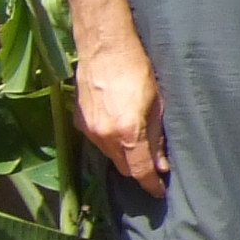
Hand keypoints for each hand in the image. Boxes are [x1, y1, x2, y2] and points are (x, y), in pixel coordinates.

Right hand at [75, 34, 169, 197]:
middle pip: (123, 166)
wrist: (104, 47)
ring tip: (138, 143)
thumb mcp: (158, 104)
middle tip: (154, 165)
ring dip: (124, 155)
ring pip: (109, 155)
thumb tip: (161, 164)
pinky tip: (120, 128)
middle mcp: (105, 136)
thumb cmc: (138, 70)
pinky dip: (110, 141)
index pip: (140, 171)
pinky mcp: (78, 121)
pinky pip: (97, 141)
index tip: (159, 192)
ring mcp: (88, 129)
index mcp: (128, 133)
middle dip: (138, 170)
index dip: (151, 185)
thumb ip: (157, 137)